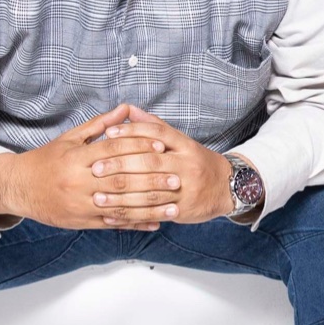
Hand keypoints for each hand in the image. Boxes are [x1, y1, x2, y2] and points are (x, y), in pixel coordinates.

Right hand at [0, 105, 159, 229]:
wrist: (18, 187)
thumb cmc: (47, 160)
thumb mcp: (70, 139)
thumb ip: (99, 125)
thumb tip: (125, 108)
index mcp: (76, 159)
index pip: (112, 151)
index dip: (137, 147)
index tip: (162, 146)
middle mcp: (78, 182)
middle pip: (120, 180)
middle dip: (151, 180)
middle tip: (177, 178)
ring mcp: (80, 204)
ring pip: (120, 206)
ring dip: (150, 207)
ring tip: (174, 204)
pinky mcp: (82, 222)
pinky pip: (112, 223)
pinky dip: (135, 223)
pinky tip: (155, 222)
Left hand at [87, 110, 238, 227]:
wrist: (228, 187)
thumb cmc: (196, 162)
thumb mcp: (180, 142)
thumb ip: (154, 127)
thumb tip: (128, 109)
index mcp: (185, 146)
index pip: (157, 134)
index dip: (132, 132)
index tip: (108, 133)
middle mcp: (187, 165)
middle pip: (150, 162)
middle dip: (120, 165)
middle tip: (95, 168)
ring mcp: (186, 188)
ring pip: (150, 191)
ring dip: (121, 195)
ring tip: (97, 196)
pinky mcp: (183, 209)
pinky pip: (153, 213)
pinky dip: (130, 215)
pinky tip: (112, 215)